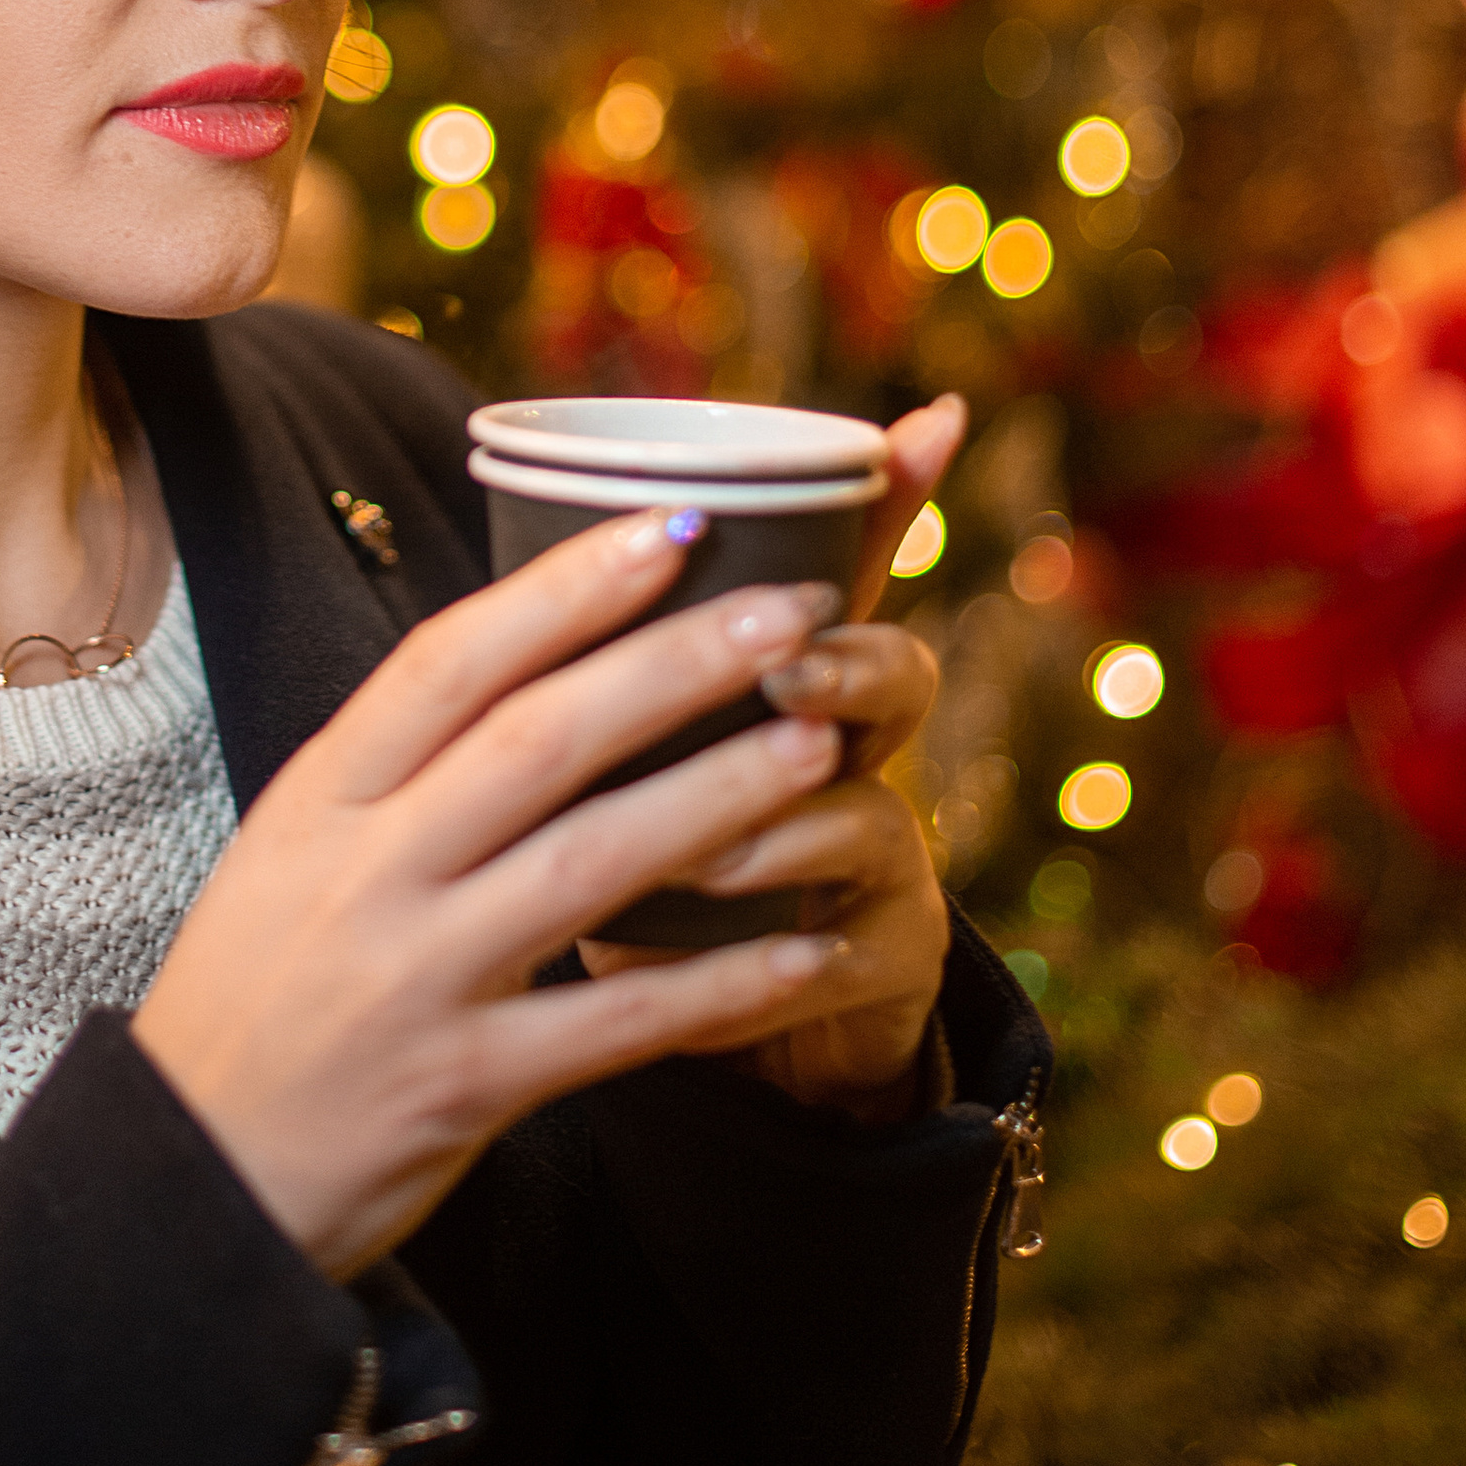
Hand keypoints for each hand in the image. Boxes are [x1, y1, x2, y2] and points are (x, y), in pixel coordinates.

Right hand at [135, 514, 882, 1279]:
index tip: (668, 527)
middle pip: (536, 741)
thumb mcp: (288, 852)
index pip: (448, 662)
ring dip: (715, 797)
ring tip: (818, 745)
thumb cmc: (254, 996)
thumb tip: (530, 649)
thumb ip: (395, 768)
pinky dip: (716, 986)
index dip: (563, 589)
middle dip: (672, 664)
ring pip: (588, 865)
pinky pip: (614, 1025)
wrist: (191, 1183)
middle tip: (790, 610)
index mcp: (318, 799)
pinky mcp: (461, 1088)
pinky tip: (804, 951)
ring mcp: (413, 982)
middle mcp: (363, 876)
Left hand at [575, 395, 962, 1119]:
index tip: (904, 437)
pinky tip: (727, 974)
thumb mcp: (608, 748)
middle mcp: (855, 750)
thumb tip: (561, 515)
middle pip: (893, 675)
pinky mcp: (883, 969)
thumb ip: (596, 648)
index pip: (848, 564)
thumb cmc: (643, 860)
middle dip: (843, 665)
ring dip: (779, 831)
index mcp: (789, 671)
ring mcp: (881, 862)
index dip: (886, 502)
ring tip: (701, 856)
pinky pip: (848, 959)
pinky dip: (776, 968)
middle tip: (779, 672)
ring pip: (867, 817)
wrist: (716, 1028)